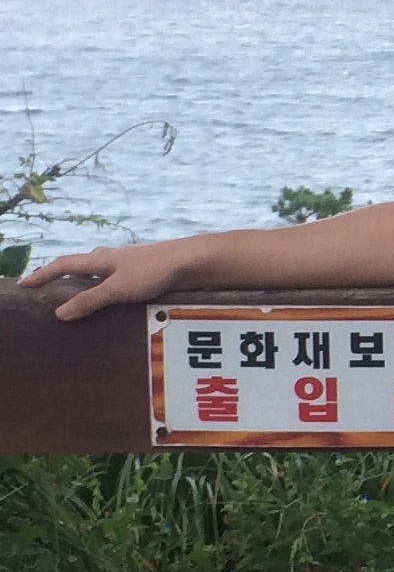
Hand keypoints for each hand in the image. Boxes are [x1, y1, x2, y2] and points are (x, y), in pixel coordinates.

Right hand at [19, 239, 201, 320]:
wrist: (192, 262)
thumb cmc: (154, 271)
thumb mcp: (118, 289)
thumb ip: (90, 300)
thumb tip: (58, 313)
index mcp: (100, 259)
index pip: (62, 265)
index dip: (42, 274)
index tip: (23, 284)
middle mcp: (111, 258)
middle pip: (79, 265)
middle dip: (61, 275)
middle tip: (46, 287)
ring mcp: (128, 264)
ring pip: (99, 271)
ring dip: (85, 282)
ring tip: (76, 296)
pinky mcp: (144, 272)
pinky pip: (116, 279)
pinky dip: (105, 288)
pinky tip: (112, 298)